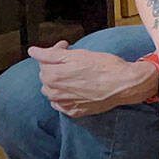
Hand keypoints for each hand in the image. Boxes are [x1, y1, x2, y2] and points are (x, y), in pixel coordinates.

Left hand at [30, 41, 157, 117]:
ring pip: (51, 91)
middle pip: (46, 76)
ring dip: (58, 82)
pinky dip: (64, 96)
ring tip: (75, 75)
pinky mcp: (74, 112)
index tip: (66, 46)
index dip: (56, 50)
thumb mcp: (78, 54)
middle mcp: (55, 92)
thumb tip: (33, 52)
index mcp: (54, 75)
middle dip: (56, 66)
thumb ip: (51, 53)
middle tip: (73, 60)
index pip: (42, 61)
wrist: (125, 84)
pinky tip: (76, 89)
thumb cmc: (105, 67)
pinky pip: (60, 104)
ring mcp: (64, 104)